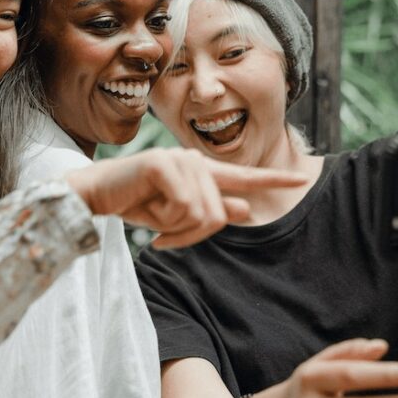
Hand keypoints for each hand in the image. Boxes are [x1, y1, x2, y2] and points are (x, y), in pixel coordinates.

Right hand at [64, 147, 307, 248]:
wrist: (95, 195)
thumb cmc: (134, 203)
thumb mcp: (175, 215)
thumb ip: (211, 210)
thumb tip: (246, 210)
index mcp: (201, 171)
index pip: (244, 176)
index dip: (274, 178)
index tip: (302, 178)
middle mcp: (195, 161)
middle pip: (218, 215)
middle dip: (192, 236)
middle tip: (165, 238)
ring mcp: (179, 160)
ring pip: (202, 214)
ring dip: (176, 230)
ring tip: (154, 222)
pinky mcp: (163, 164)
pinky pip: (183, 207)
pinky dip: (164, 221)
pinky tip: (146, 215)